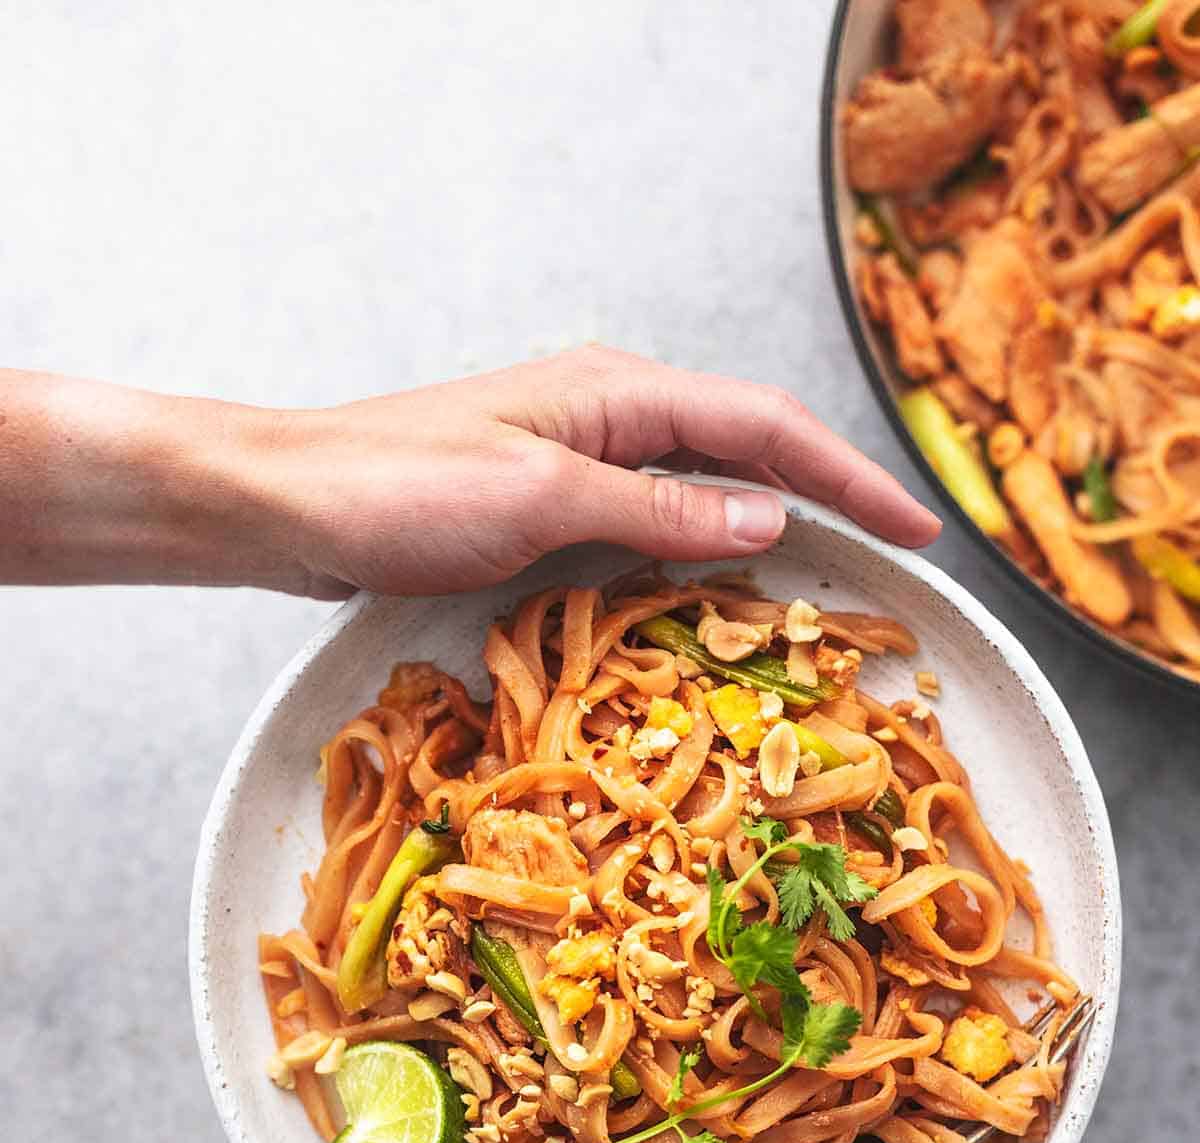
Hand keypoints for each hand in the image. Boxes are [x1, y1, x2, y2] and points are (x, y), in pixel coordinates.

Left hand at [248, 345, 939, 598]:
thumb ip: (657, 510)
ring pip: (705, 492)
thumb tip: (771, 518)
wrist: (289, 505)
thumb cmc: (396, 489)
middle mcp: (609, 417)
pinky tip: (723, 594)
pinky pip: (655, 526)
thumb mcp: (538, 497)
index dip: (851, 479)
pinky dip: (704, 557)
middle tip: (902, 562)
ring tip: (838, 582)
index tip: (921, 532)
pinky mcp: (550, 506)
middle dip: (830, 499)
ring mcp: (580, 460)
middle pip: (748, 453)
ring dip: (772, 530)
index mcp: (617, 393)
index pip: (765, 428)